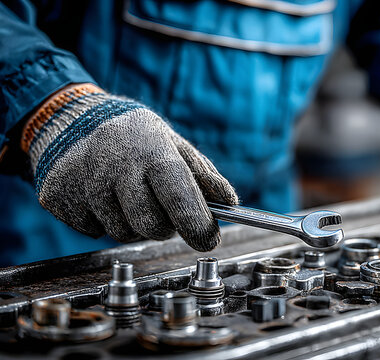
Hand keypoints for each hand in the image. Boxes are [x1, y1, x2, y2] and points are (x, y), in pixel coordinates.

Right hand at [22, 84, 237, 250]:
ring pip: (123, 233)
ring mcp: (83, 183)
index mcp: (150, 150)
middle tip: (162, 209)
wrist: (72, 120)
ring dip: (133, 223)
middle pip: (151, 225)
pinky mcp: (58, 199)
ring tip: (128, 194)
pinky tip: (101, 195)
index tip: (209, 240)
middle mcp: (116, 166)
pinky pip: (94, 231)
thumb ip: (204, 175)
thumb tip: (231, 203)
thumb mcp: (173, 144)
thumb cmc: (134, 137)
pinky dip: (104, 220)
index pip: (179, 194)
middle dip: (164, 226)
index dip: (197, 223)